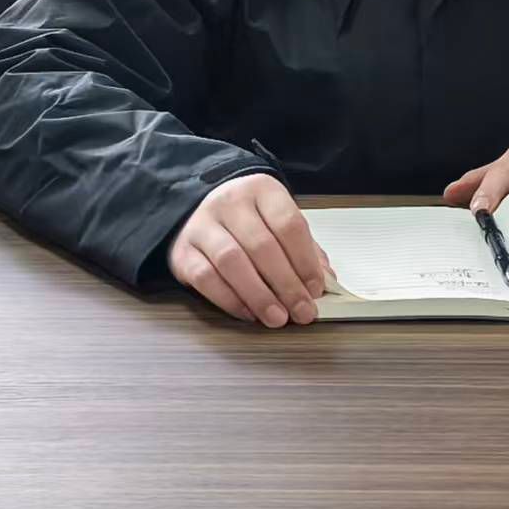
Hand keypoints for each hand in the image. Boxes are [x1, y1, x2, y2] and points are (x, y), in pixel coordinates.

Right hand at [168, 174, 331, 327]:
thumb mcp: (277, 220)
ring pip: (233, 262)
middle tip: (302, 311)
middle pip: (262, 246)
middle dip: (287, 285)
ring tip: (277, 318)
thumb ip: (303, 248)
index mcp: (261, 190)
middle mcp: (230, 202)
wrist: (196, 205)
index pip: (288, 224)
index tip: (316, 288)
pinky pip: (206, 278)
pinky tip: (249, 313)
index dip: (305, 260)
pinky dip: (230, 300)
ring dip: (259, 296)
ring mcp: (203, 225)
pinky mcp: (183, 251)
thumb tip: (326, 281)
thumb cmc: (246, 217)